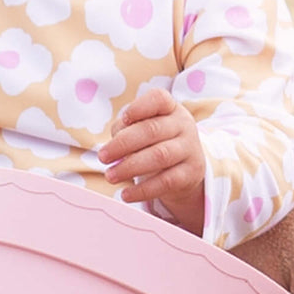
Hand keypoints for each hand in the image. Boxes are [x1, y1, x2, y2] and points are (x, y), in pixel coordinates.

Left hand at [97, 88, 204, 233]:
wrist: (185, 168)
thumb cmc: (155, 142)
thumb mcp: (142, 129)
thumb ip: (126, 130)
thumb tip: (112, 146)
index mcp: (170, 108)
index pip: (158, 99)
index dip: (139, 107)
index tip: (123, 119)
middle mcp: (183, 125)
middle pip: (152, 130)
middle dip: (123, 144)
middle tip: (102, 157)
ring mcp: (190, 148)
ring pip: (159, 156)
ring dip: (130, 167)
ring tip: (110, 176)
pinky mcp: (191, 173)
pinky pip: (166, 182)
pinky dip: (143, 190)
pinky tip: (126, 194)